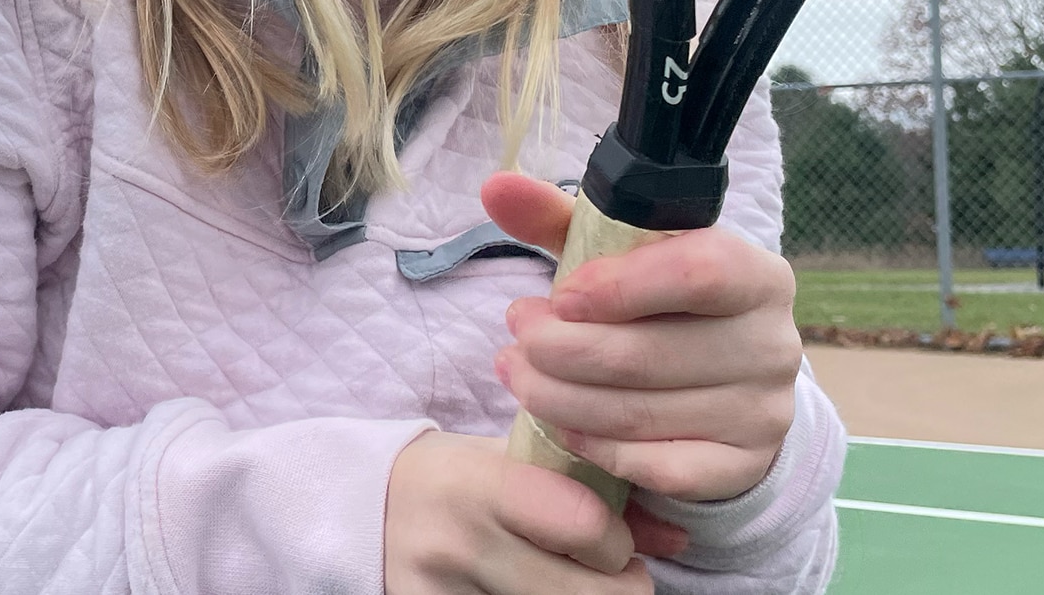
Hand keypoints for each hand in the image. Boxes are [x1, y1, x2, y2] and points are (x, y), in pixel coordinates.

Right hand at [384, 430, 685, 593]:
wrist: (364, 510)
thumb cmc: (454, 479)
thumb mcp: (512, 463)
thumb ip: (593, 490)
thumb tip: (678, 536)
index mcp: (479, 484)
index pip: (582, 523)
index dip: (614, 541)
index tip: (611, 539)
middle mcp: (458, 545)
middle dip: (617, 589)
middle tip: (609, 576)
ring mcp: (442, 594)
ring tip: (574, 583)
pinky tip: (535, 592)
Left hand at [482, 173, 802, 502]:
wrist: (724, 385)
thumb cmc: (660, 306)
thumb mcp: (619, 256)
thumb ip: (559, 218)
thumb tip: (497, 188)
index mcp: (756, 275)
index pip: (698, 273)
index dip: (620, 287)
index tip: (560, 297)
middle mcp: (772, 344)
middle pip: (650, 354)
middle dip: (560, 350)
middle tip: (514, 338)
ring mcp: (763, 412)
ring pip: (641, 414)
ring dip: (559, 398)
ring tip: (516, 375)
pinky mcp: (742, 468)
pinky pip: (657, 467)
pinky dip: (598, 447)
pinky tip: (561, 425)